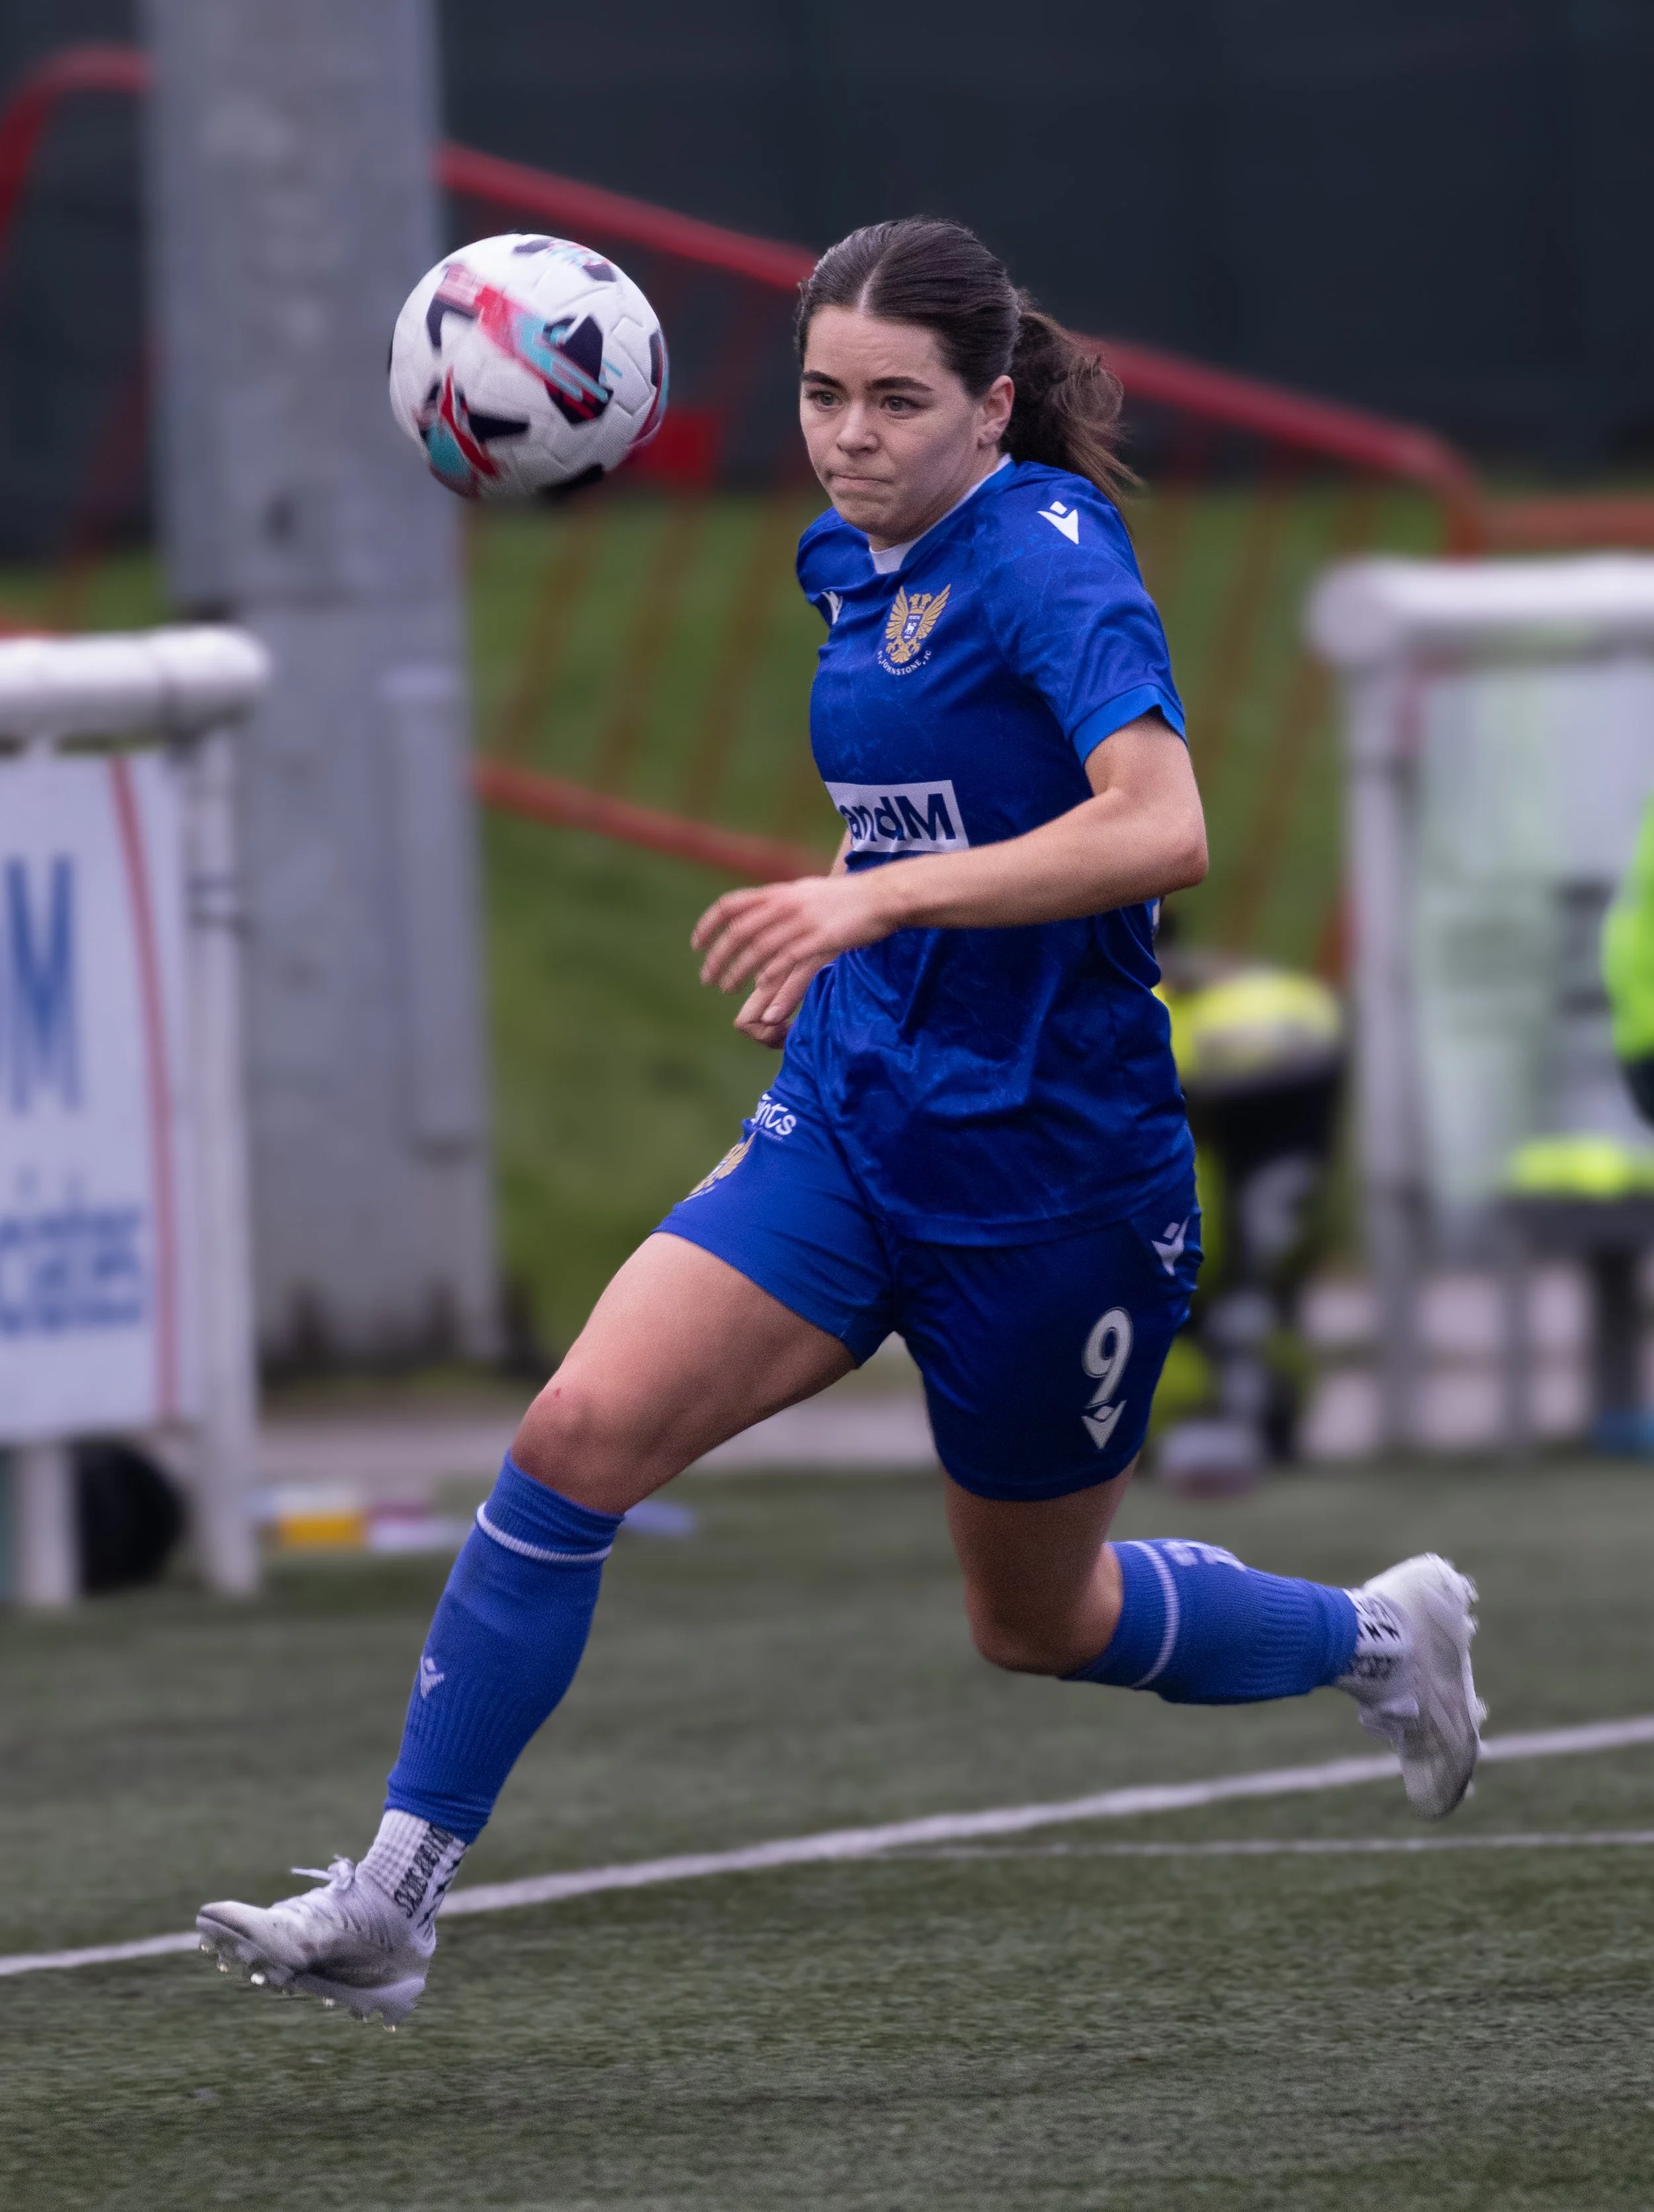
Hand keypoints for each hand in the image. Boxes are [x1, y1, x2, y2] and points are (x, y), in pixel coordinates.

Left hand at [693, 873, 897, 1016]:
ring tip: (727, 989)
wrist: (882, 896)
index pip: (731, 905)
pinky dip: (775, 984)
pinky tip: (764, 1000)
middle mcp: (786, 905)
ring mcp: (803, 923)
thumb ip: (782, 902)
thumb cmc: (846, 899)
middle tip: (707, 978)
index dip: (708, 925)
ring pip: (761, 951)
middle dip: (719, 957)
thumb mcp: (807, 892)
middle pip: (740, 932)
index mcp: (779, 892)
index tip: (696, 945)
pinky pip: (791, 965)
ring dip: (739, 972)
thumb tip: (760, 911)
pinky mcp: (822, 941)